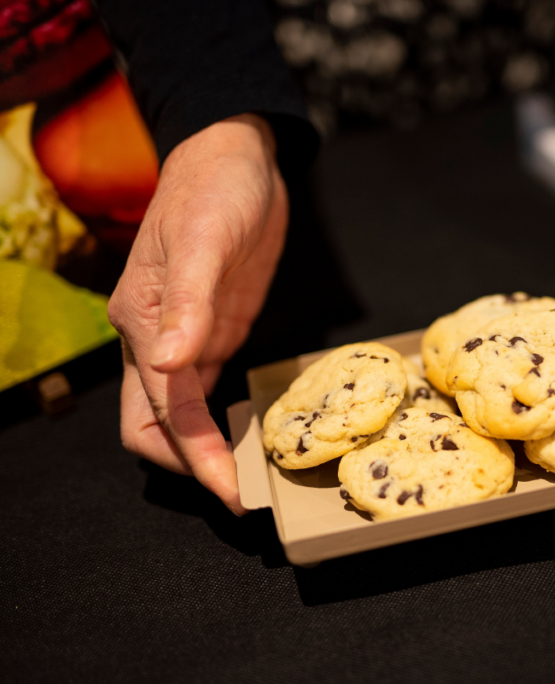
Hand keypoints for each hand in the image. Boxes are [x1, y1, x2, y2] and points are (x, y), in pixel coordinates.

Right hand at [108, 114, 287, 514]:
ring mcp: (187, 340)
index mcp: (141, 323)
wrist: (236, 158)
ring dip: (207, 449)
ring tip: (252, 478)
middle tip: (241, 495)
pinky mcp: (214, 332)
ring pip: (181, 415)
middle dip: (191, 465)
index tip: (229, 489)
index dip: (195, 455)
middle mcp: (156, 341)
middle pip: (154, 427)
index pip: (162, 410)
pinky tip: (253, 435)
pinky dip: (224, 420)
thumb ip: (187, 302)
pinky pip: (209, 390)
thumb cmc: (212, 189)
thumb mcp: (202, 239)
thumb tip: (170, 364)